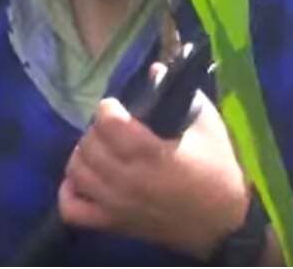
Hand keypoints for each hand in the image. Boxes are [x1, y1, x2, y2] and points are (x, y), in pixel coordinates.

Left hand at [59, 72, 250, 258]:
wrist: (222, 221)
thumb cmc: (217, 168)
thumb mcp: (207, 124)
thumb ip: (180, 94)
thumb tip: (155, 68)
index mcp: (152, 154)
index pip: (109, 124)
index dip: (108, 108)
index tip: (117, 105)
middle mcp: (129, 180)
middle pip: (89, 145)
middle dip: (96, 128)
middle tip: (111, 125)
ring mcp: (117, 205)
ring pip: (77, 172)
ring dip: (84, 153)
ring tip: (100, 147)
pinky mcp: (114, 223)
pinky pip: (72, 209)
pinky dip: (70, 191)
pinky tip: (85, 178)